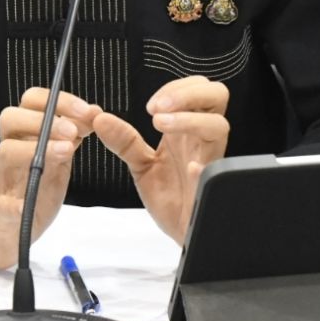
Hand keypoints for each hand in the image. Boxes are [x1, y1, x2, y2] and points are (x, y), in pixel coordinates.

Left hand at [93, 75, 229, 243]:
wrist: (182, 233)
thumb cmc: (171, 197)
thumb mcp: (141, 165)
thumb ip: (124, 141)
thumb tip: (100, 119)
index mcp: (188, 130)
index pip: (197, 88)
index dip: (176, 88)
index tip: (150, 106)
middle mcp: (202, 141)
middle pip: (217, 95)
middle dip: (188, 93)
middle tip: (158, 108)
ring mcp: (209, 162)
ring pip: (219, 126)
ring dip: (190, 119)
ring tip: (161, 124)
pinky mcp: (209, 188)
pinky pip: (216, 172)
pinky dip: (203, 166)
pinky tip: (188, 167)